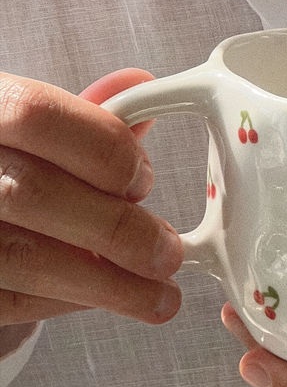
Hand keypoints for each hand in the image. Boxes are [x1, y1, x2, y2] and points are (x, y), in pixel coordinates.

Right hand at [0, 70, 182, 324]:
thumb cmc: (6, 161)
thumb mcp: (27, 125)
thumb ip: (82, 115)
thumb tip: (141, 85)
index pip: (35, 116)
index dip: (101, 147)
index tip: (143, 179)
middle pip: (34, 194)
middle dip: (118, 230)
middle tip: (169, 253)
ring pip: (25, 258)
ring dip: (107, 284)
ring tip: (160, 297)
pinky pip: (14, 300)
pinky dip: (69, 302)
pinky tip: (107, 296)